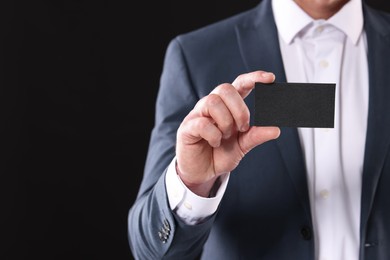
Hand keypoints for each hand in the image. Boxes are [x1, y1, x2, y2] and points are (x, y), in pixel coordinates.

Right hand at [176, 71, 280, 196]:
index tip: (270, 78)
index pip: (239, 84)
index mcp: (227, 106)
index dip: (253, 78)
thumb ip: (256, 136)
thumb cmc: (219, 154)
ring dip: (226, 122)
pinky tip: (215, 143)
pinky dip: (214, 135)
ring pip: (213, 102)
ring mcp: (198, 114)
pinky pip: (202, 123)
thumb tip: (275, 129)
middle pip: (225, 89)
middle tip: (243, 128)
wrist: (202, 172)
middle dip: (240, 109)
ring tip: (226, 136)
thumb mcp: (242, 146)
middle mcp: (212, 105)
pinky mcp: (188, 127)